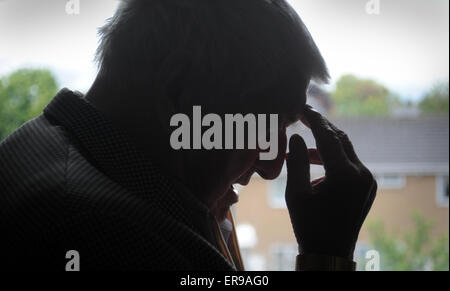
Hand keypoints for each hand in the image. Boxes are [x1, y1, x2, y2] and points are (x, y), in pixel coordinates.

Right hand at [285, 106, 376, 259]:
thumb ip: (296, 162)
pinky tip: (314, 164)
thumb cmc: (309, 225)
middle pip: (341, 140)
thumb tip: (295, 136)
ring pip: (346, 151)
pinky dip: (333, 160)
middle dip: (322, 128)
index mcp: (345, 175)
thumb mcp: (296, 193)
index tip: (303, 107)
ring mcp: (368, 181)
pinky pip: (350, 164)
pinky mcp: (367, 187)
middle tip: (304, 118)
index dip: (314, 120)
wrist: (329, 253)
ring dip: (325, 146)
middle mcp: (362, 174)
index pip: (328, 137)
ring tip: (302, 148)